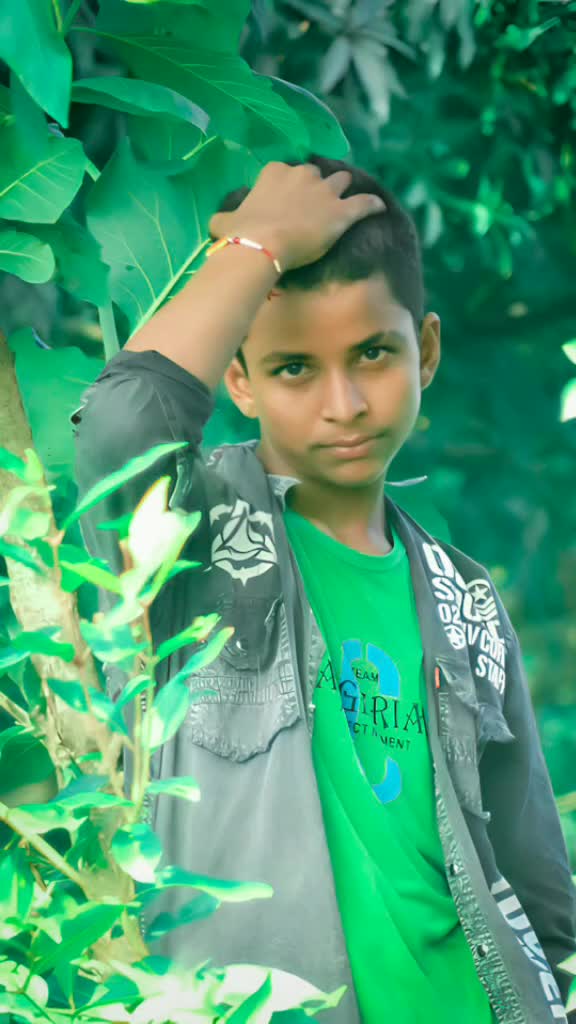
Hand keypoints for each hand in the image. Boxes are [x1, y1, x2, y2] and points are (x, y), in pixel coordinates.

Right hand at [208, 161, 385, 271]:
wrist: (262, 247)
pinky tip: (379, 208)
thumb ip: (226, 216)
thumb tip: (218, 222)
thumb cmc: (240, 234)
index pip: (286, 171)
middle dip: (317, 185)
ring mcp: (325, 192)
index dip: (289, 185)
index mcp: (275, 172)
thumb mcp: (223, 221)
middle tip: (315, 203)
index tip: (288, 199)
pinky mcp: (343, 212)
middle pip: (317, 173)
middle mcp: (303, 175)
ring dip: (343, 190)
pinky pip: (365, 203)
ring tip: (345, 201)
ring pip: (342, 181)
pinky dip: (372, 205)